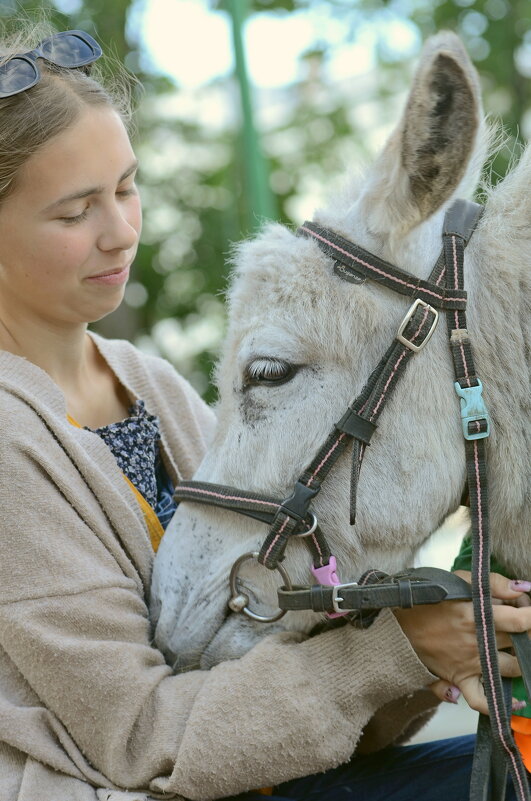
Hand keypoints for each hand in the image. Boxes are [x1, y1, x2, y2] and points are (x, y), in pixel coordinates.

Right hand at [394, 571, 530, 713]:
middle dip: (527, 634)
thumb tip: (522, 589)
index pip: (521, 620)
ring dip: (521, 661)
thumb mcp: (458, 580)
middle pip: (520, 643)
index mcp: (477, 614)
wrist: (396, 622)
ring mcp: (470, 663)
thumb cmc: (426, 599)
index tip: (528, 608)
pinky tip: (515, 702)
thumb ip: (492, 583)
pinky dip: (501, 705)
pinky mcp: (460, 678)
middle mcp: (477, 642)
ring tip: (520, 651)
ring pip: (512, 669)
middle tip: (521, 625)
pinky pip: (483, 699)